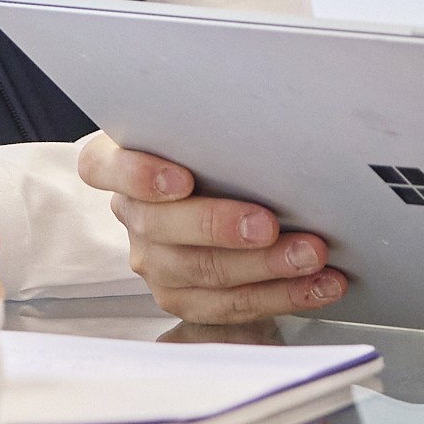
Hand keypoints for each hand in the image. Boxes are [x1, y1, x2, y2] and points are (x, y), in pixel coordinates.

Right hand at [77, 132, 346, 322]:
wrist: (234, 198)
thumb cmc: (221, 153)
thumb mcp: (210, 131)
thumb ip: (219, 124)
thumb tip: (275, 118)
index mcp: (122, 162)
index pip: (104, 166)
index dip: (138, 175)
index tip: (182, 179)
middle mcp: (133, 213)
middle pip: (161, 225)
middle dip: (220, 226)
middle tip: (269, 224)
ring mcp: (155, 261)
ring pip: (202, 270)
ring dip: (265, 266)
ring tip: (310, 255)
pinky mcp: (184, 298)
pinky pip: (230, 304)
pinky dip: (282, 294)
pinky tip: (319, 284)